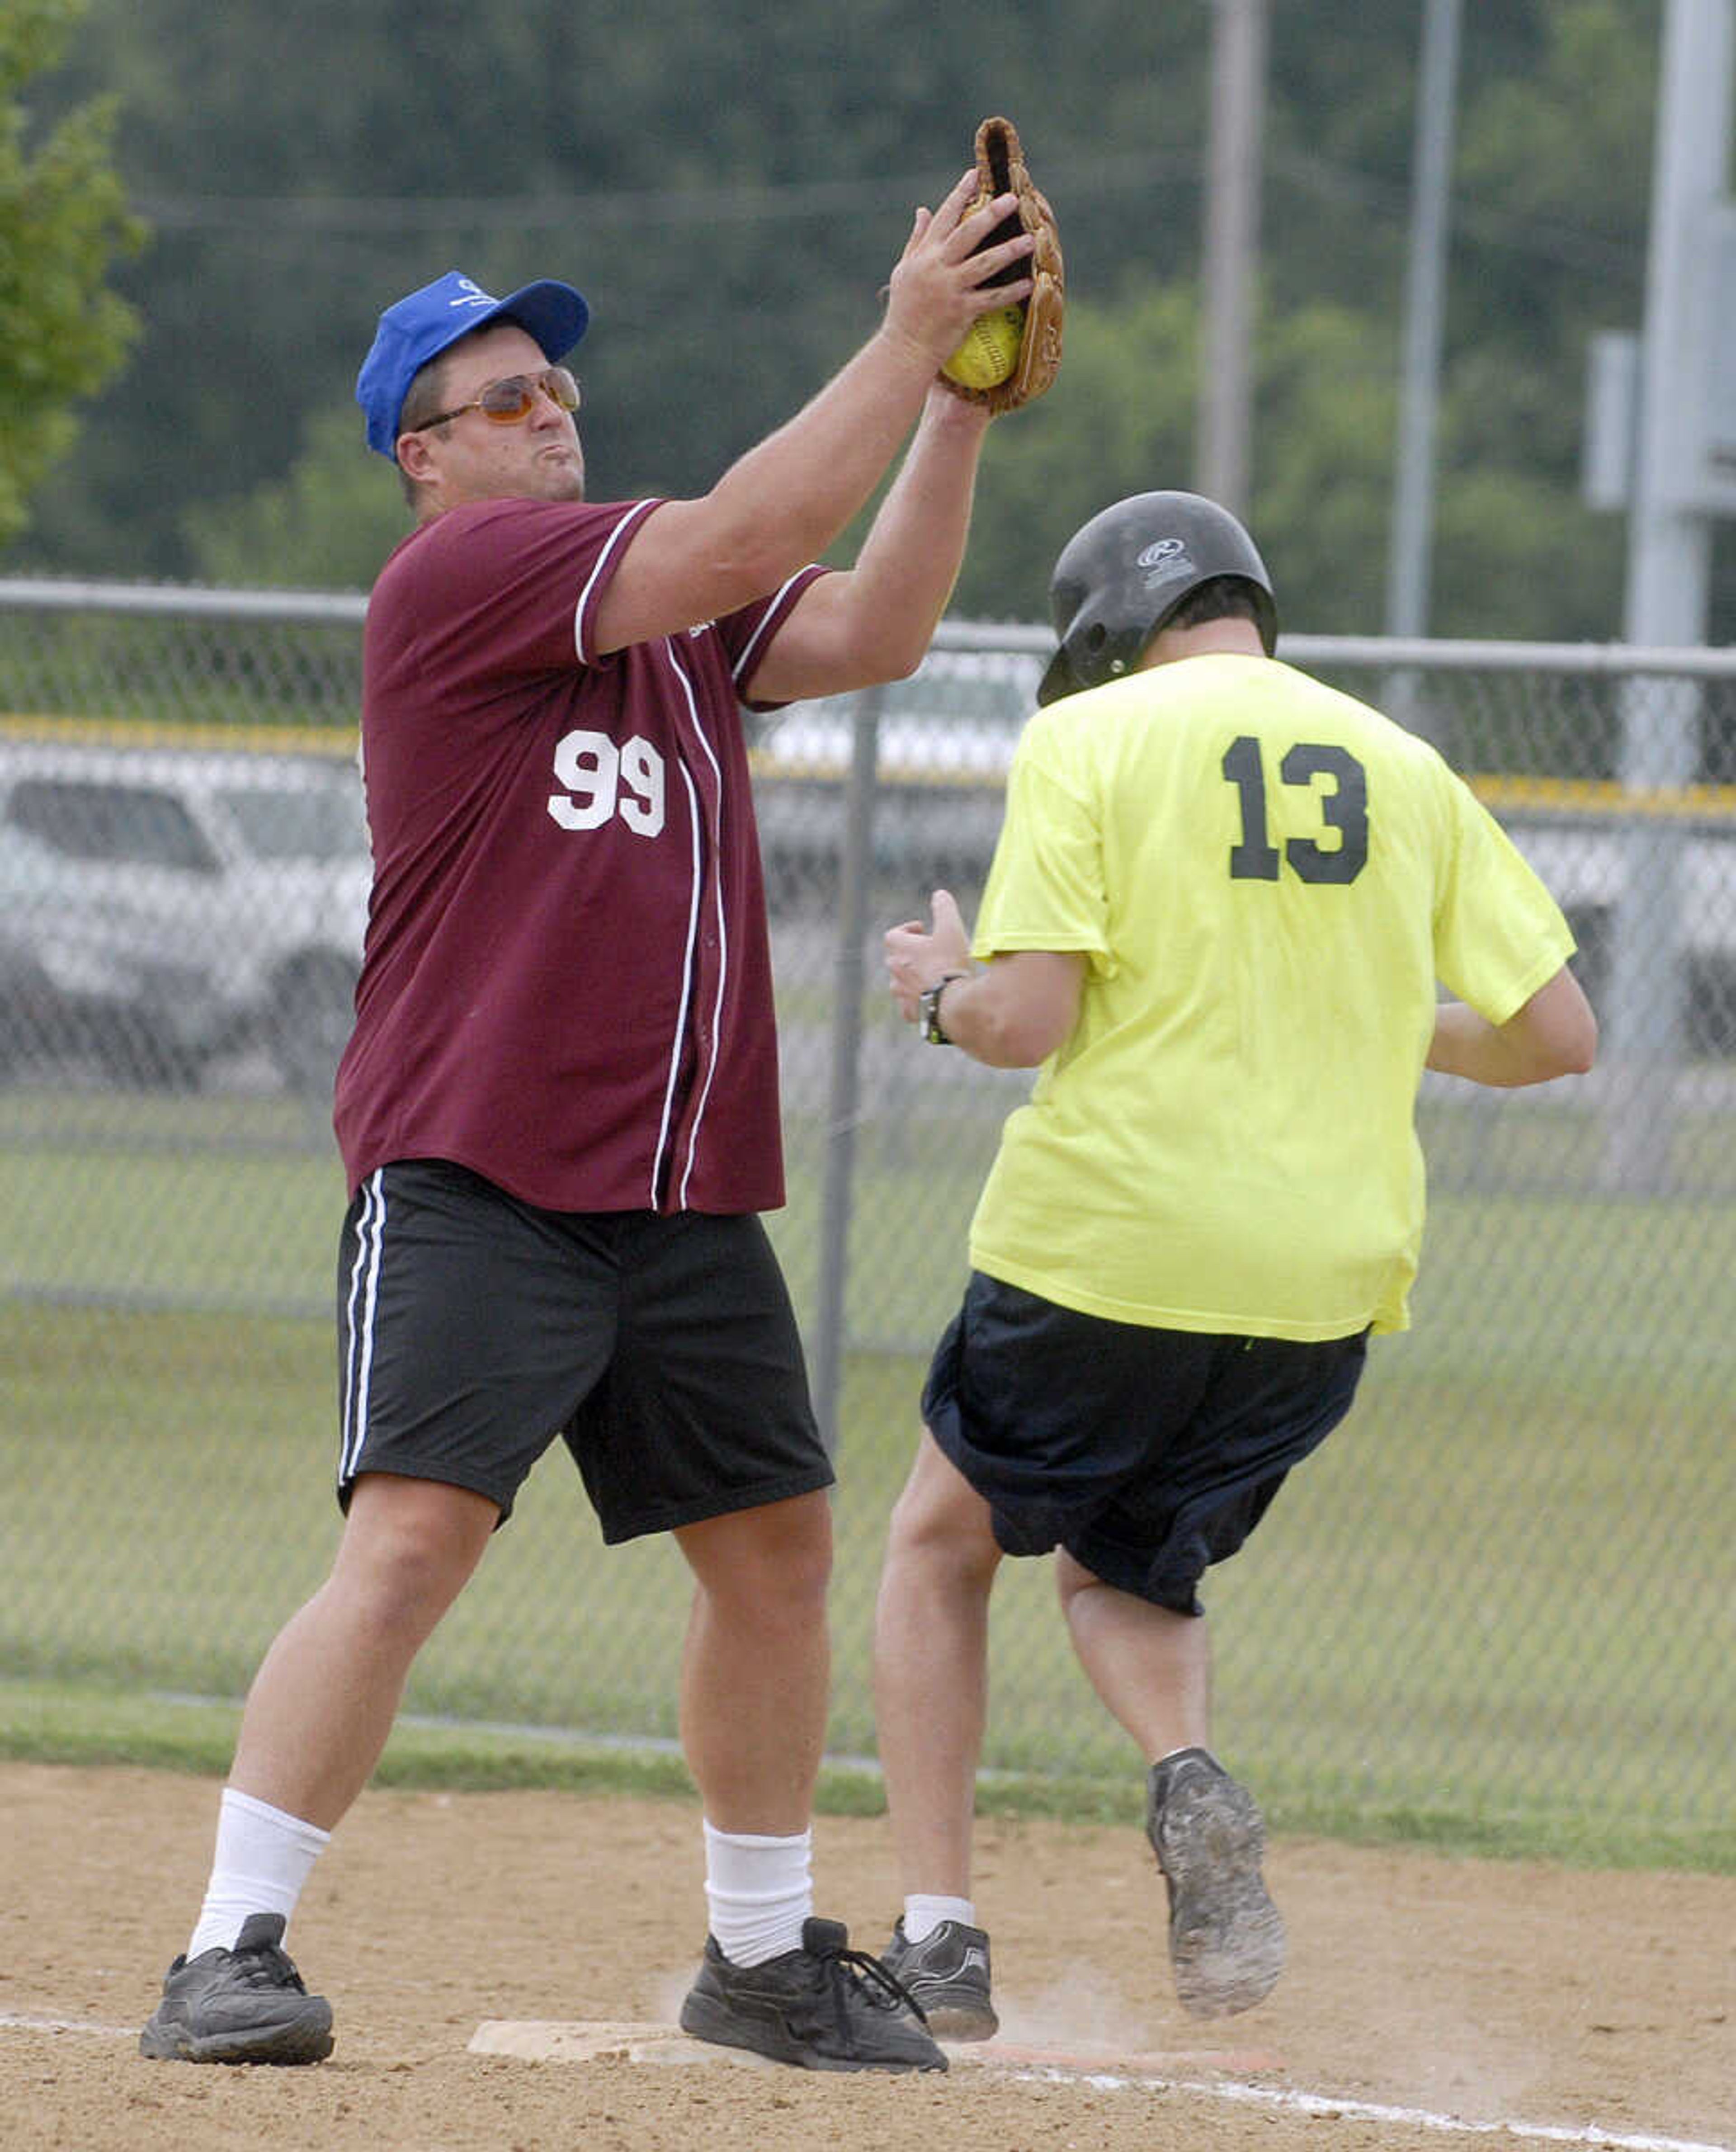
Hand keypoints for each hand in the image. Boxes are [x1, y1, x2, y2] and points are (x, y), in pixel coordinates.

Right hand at [882, 174, 1035, 371]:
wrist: (904, 349)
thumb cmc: (904, 310)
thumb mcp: (904, 270)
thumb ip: (917, 240)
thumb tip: (923, 210)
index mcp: (924, 255)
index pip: (943, 217)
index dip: (959, 195)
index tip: (975, 175)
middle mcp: (936, 268)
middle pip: (967, 234)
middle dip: (990, 215)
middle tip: (1013, 199)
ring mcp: (949, 289)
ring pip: (983, 264)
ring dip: (1008, 251)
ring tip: (1030, 240)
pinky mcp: (961, 312)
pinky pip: (991, 298)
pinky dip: (1010, 291)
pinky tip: (1029, 283)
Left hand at [884, 887, 973, 1023]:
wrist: (953, 1001)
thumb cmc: (950, 963)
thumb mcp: (951, 928)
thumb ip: (944, 907)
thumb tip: (939, 894)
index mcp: (900, 949)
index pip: (892, 935)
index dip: (906, 930)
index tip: (922, 930)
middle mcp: (894, 970)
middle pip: (895, 958)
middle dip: (911, 953)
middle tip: (930, 952)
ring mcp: (900, 993)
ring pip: (900, 982)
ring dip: (912, 977)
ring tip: (932, 976)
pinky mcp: (910, 1011)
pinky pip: (908, 1006)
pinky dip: (916, 1001)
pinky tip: (930, 999)